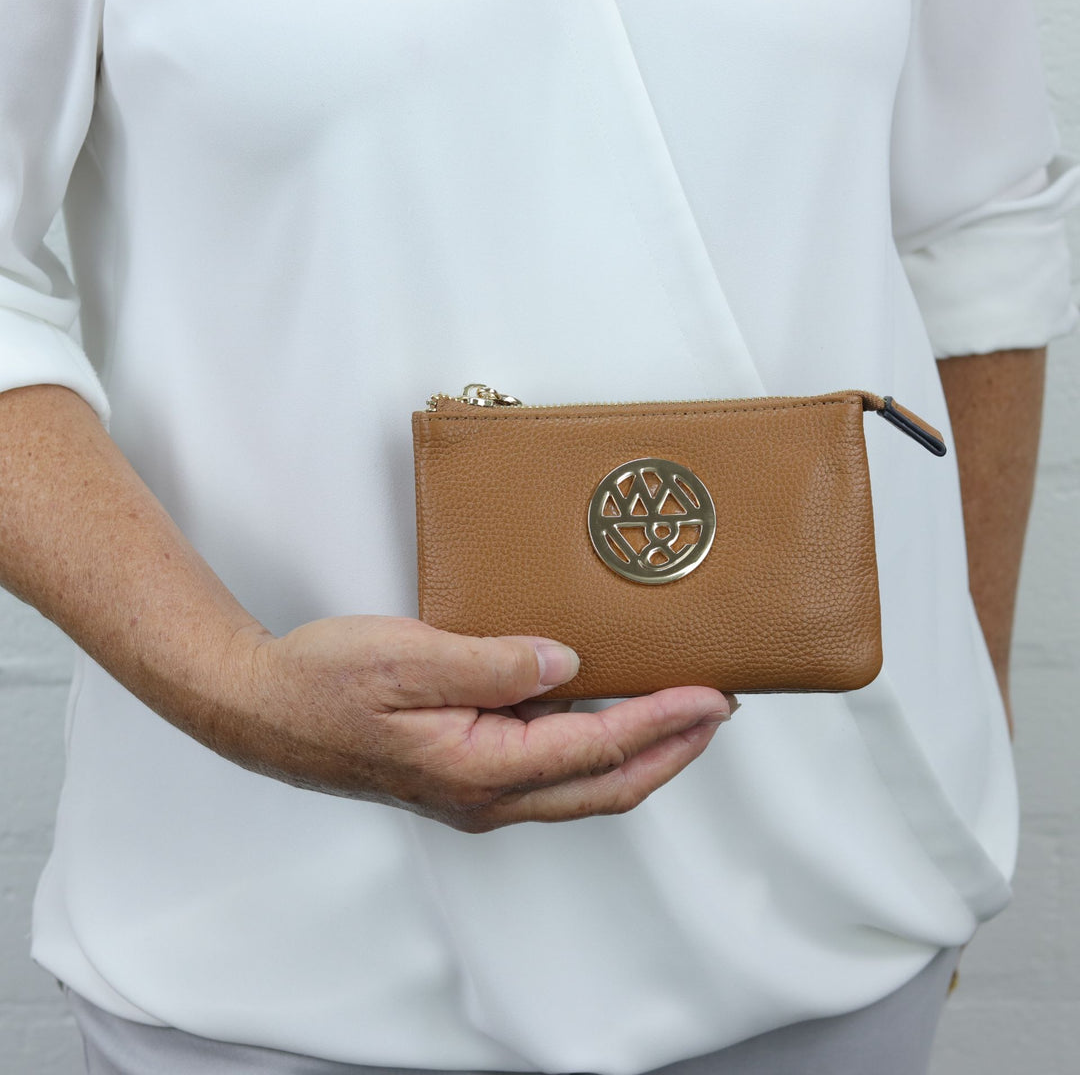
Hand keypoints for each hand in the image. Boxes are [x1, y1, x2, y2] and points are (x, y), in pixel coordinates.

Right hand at [213, 616, 732, 831]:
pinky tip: (602, 713)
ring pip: (582, 785)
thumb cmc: (323, 683)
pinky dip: (594, 747)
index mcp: (480, 768)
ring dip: (638, 752)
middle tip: (717, 711)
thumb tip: (568, 664)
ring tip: (678, 714)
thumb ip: (494, 664)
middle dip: (671, 750)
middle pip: (605, 785)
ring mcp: (475, 793)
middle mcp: (486, 795)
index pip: (598, 748)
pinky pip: (550, 771)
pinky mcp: (464, 776)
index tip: (712, 696)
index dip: (664, 722)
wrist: (261, 709)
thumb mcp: (408, 658)